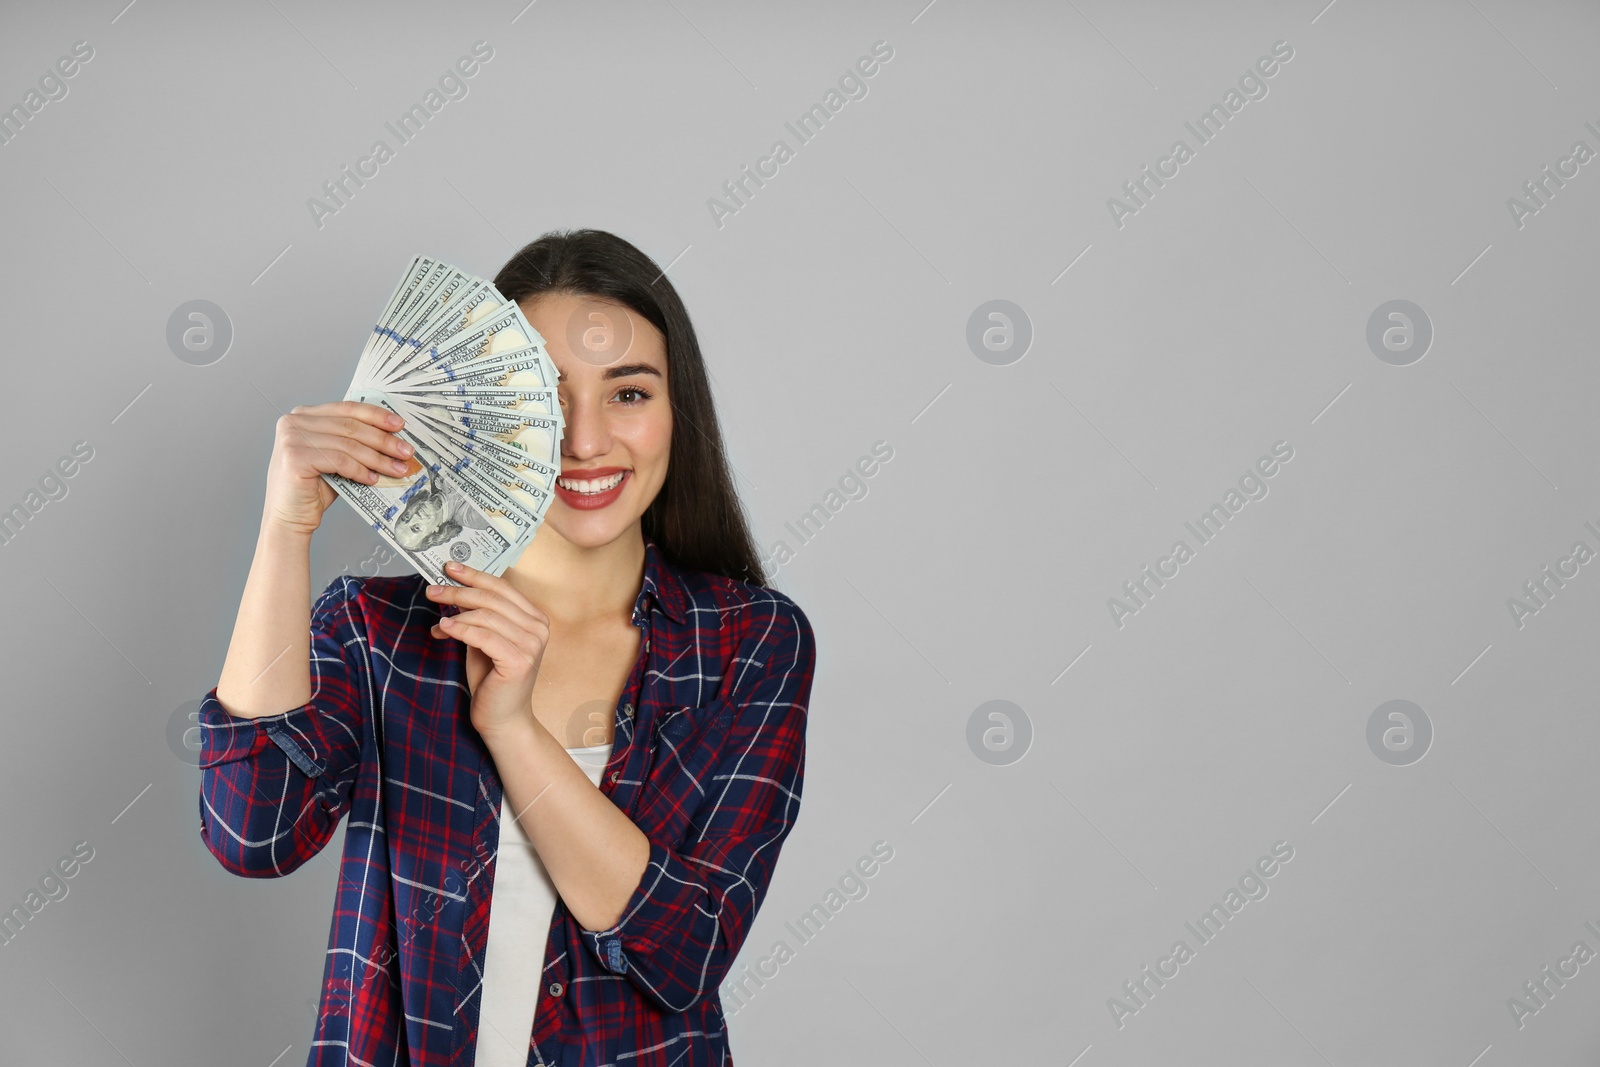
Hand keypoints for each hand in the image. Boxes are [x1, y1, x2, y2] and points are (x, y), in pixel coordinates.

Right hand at [263, 401, 418, 535]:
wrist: (289, 517)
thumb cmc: (314, 488)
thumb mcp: (335, 457)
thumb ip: (352, 441)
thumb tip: (392, 437)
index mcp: (304, 415)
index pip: (347, 409)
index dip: (376, 415)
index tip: (400, 425)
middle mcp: (294, 422)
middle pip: (350, 427)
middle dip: (383, 440)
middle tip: (406, 451)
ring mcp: (291, 438)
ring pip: (348, 445)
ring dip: (378, 458)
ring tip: (398, 469)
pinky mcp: (294, 457)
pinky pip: (339, 461)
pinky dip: (360, 470)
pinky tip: (373, 479)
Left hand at [425, 560, 551, 738]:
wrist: (502, 718)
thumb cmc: (492, 680)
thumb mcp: (484, 639)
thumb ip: (477, 616)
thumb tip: (452, 590)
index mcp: (535, 619)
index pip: (503, 587)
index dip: (475, 575)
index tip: (450, 568)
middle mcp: (539, 628)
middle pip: (493, 597)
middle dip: (459, 590)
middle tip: (432, 589)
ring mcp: (532, 645)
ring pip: (487, 615)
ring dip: (456, 612)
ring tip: (436, 617)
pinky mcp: (519, 661)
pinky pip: (483, 636)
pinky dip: (460, 630)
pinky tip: (444, 628)